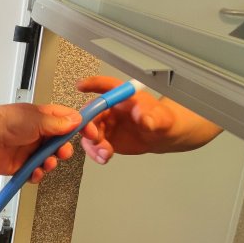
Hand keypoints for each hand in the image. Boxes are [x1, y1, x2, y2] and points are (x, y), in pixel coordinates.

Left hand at [0, 103, 81, 182]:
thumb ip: (58, 123)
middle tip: (61, 152)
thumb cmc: (4, 123)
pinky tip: (35, 171)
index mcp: (42, 118)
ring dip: (50, 163)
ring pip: (50, 160)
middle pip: (60, 144)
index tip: (90, 134)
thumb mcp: (37, 119)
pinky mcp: (21, 165)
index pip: (68, 121)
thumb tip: (75, 121)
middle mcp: (37, 133)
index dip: (80, 127)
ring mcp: (29, 150)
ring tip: (45, 162)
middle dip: (64, 150)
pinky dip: (37, 174)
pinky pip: (36, 173)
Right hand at [76, 75, 221, 162]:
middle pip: (91, 112)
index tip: (81, 86)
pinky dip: (95, 153)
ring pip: (89, 132)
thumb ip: (152, 117)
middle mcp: (111, 108)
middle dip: (88, 126)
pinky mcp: (105, 138)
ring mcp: (106, 124)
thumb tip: (144, 117)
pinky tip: (104, 158)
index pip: (106, 86)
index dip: (92, 84)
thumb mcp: (161, 118)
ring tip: (105, 153)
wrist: (161, 137)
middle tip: (95, 137)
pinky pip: (93, 145)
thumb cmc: (162, 121)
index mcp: (123, 96)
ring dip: (93, 144)